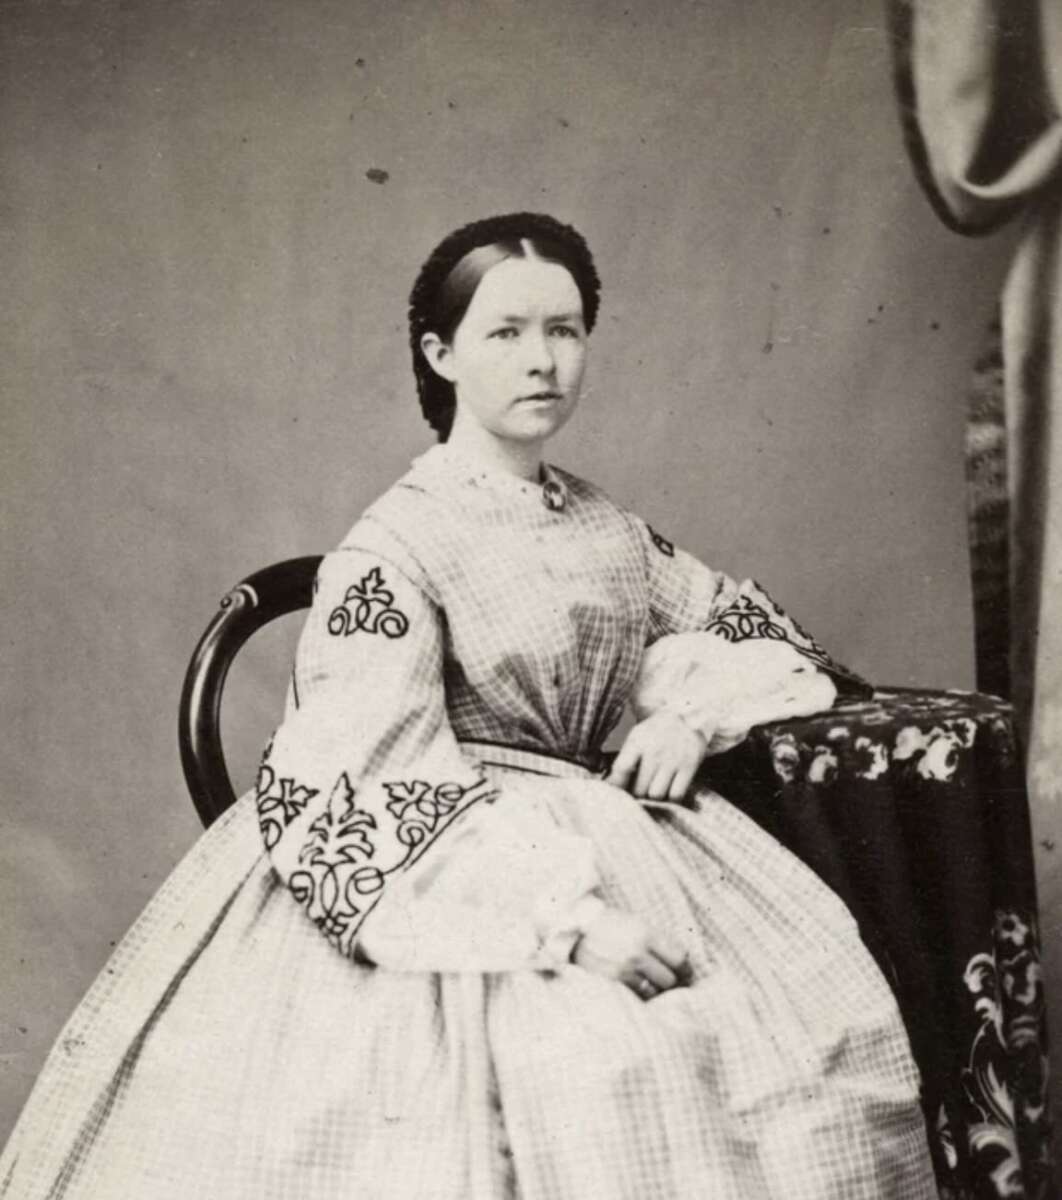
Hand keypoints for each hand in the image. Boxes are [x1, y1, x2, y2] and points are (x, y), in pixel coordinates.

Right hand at [572, 906, 690, 999]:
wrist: (575, 929)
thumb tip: (683, 964)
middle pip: (670, 979)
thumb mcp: (637, 924)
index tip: (685, 972)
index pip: (680, 958)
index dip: (686, 968)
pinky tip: (635, 985)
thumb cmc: (610, 925)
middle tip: (668, 979)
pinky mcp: (612, 983)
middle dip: (671, 980)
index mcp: (646, 934)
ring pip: (654, 991)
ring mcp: (624, 970)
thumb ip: (659, 942)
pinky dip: (639, 993)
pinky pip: (637, 996)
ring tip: (649, 982)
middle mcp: (637, 953)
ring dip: (655, 988)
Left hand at [607, 712, 707, 801]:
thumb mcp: (637, 737)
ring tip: (653, 792)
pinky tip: (668, 792)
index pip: (621, 768)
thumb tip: (612, 786)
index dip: (616, 785)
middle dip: (637, 795)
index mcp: (638, 741)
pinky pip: (676, 795)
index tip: (616, 794)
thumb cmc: (656, 731)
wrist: (687, 715)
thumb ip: (625, 760)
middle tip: (638, 793)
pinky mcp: (689, 766)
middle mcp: (655, 751)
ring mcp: (673, 759)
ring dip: (653, 799)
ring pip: (656, 795)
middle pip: (639, 788)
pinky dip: (670, 799)